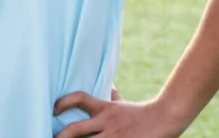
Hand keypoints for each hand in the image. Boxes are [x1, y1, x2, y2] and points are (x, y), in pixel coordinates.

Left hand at [53, 91, 187, 137]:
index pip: (79, 98)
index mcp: (105, 109)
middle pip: (75, 129)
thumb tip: (109, 86)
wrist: (166, 118)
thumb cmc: (143, 112)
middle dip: (60, 136)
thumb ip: (114, 97)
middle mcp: (106, 122)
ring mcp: (113, 137)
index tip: (53, 108)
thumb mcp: (124, 104)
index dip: (63, 102)